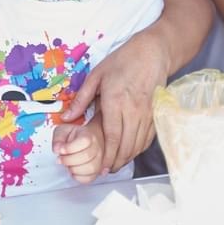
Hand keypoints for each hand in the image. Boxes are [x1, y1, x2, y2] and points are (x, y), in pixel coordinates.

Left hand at [52, 120, 103, 182]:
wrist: (88, 140)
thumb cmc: (75, 136)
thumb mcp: (64, 131)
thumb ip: (58, 138)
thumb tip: (57, 149)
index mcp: (88, 135)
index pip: (84, 140)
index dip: (70, 148)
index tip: (61, 150)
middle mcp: (96, 147)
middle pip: (87, 156)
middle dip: (69, 160)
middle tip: (61, 159)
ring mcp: (99, 159)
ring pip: (91, 168)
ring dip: (75, 169)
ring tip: (67, 166)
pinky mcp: (97, 170)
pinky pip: (91, 178)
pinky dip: (79, 177)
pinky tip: (73, 172)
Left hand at [61, 32, 167, 171]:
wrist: (152, 53)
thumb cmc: (123, 61)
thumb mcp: (96, 76)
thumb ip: (81, 99)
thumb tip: (67, 117)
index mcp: (115, 101)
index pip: (112, 136)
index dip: (107, 155)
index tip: (100, 167)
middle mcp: (133, 110)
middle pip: (126, 145)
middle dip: (115, 162)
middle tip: (105, 171)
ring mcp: (147, 113)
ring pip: (138, 143)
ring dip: (127, 158)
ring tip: (115, 166)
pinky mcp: (155, 114)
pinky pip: (147, 137)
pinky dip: (138, 148)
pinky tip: (130, 153)